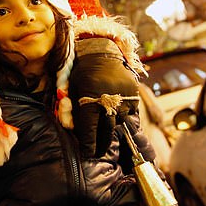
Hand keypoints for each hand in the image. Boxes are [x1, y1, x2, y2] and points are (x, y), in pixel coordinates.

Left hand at [69, 41, 138, 157]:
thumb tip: (72, 132)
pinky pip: (129, 114)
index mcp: (89, 98)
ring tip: (105, 132)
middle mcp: (109, 100)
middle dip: (101, 144)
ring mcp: (123, 98)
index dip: (89, 145)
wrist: (101, 52)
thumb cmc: (81, 73)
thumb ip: (72, 111)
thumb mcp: (72, 90)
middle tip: (97, 152)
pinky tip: (114, 115)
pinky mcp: (133, 96)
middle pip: (106, 131)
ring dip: (111, 128)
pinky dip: (121, 117)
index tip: (88, 153)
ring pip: (118, 122)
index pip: (90, 130)